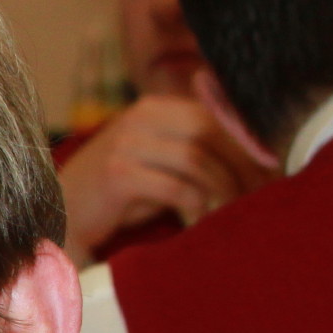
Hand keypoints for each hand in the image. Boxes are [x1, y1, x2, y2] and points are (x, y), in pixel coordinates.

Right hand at [57, 95, 273, 264]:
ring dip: (221, 191)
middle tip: (259, 196)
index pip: (215, 114)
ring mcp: (126, 143)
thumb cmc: (117, 197)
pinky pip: (177, 188)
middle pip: (210, 132)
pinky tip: (197, 224)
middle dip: (241, 166)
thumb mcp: (159, 165)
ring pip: (197, 161)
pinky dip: (196, 208)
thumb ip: (197, 152)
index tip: (272, 169)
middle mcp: (139, 117)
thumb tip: (260, 160)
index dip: (247, 141)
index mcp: (153, 107)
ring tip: (229, 215)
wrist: (60, 219)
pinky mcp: (118, 174)